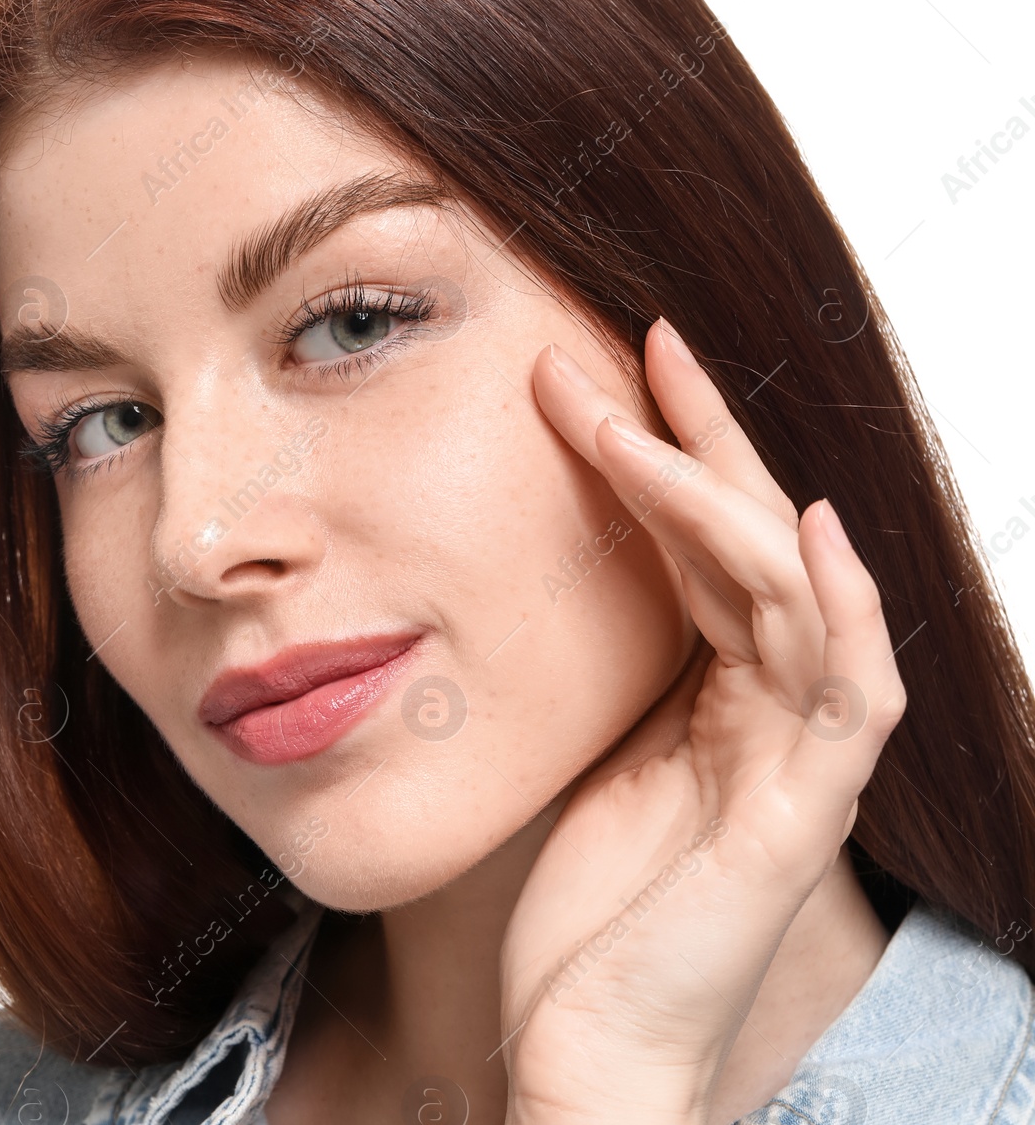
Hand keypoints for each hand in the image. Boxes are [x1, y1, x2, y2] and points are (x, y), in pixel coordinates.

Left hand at [496, 318, 907, 1122]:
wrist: (589, 1048)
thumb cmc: (582, 916)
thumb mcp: (581, 760)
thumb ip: (602, 678)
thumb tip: (540, 584)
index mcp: (713, 696)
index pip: (699, 545)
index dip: (659, 455)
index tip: (593, 377)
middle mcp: (768, 712)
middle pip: (750, 541)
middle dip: (697, 435)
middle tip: (638, 338)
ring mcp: (793, 761)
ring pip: (787, 588)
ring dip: (719, 491)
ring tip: (649, 407)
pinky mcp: (796, 817)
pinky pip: (844, 692)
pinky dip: (835, 605)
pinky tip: (806, 527)